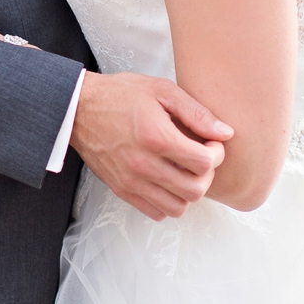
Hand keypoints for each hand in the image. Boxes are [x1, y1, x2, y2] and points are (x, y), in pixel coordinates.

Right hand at [70, 70, 232, 221]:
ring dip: (189, 191)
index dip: (216, 154)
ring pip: (178, 208)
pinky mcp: (122, 190)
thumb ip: (196, 113)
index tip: (211, 144)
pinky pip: (156, 212)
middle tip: (200, 158)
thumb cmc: (119, 95)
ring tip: (184, 171)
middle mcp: (143, 165)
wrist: (78, 109)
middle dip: (207, 175)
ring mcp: (131, 181)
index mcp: (156, 137)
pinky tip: (168, 181)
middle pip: (195, 190)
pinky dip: (168, 202)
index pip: (203, 164)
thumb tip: (225, 133)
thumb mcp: (162, 91)